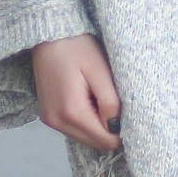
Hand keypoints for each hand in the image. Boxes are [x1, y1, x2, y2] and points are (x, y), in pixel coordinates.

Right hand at [32, 34, 121, 149]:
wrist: (47, 33)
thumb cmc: (76, 46)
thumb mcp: (99, 70)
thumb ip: (110, 102)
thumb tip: (117, 127)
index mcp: (72, 112)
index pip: (105, 141)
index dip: (122, 132)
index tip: (130, 115)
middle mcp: (57, 122)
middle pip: (94, 143)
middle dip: (110, 130)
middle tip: (118, 106)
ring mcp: (50, 120)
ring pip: (84, 138)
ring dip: (98, 126)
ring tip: (102, 99)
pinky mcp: (48, 115)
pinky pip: (73, 129)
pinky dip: (86, 122)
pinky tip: (90, 101)